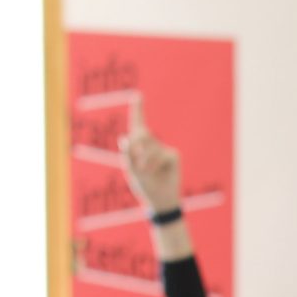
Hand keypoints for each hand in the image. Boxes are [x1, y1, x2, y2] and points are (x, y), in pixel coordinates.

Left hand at [121, 101, 182, 215]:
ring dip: (144, 161)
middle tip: (136, 161)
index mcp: (139, 146)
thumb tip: (124, 138)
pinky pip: (160, 155)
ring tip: (146, 172)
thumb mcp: (131, 171)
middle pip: (142, 133)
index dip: (138, 110)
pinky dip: (153, 165)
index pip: (138, 125)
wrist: (160, 201)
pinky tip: (156, 173)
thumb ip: (127, 155)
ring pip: (150, 146)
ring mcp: (163, 149)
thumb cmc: (144, 186)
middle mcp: (151, 144)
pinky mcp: (173, 155)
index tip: (137, 96)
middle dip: (136, 145)